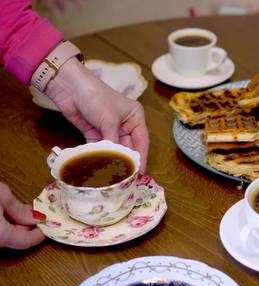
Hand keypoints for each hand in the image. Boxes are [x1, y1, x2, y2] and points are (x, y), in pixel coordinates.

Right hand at [0, 183, 45, 248]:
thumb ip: (20, 210)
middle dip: (26, 227)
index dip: (40, 233)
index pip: (26, 241)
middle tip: (34, 214)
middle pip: (14, 239)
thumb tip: (36, 217)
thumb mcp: (2, 196)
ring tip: (18, 210)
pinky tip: (2, 213)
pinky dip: (1, 226)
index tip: (47, 224)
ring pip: (3, 236)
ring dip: (12, 226)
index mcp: (0, 235)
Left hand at [45, 58, 149, 172]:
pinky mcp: (94, 132)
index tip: (140, 173)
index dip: (141, 157)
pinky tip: (99, 166)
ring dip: (112, 159)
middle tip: (126, 178)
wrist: (70, 87)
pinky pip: (100, 148)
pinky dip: (99, 156)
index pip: (141, 140)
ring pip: (113, 148)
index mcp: (135, 117)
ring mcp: (109, 128)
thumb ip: (113, 142)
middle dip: (125, 160)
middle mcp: (124, 124)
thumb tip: (116, 162)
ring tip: (113, 175)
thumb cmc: (96, 97)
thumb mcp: (109, 119)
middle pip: (128, 146)